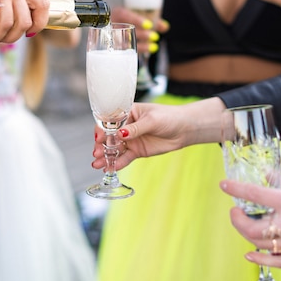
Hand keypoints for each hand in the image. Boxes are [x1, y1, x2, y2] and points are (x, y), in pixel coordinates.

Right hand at [91, 99, 221, 170]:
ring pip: (115, 149)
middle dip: (101, 145)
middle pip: (109, 136)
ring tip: (97, 164)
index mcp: (128, 112)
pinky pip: (125, 158)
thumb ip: (135, 129)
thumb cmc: (169, 117)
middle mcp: (126, 126)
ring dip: (106, 156)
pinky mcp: (137, 151)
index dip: (102, 129)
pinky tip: (110, 167)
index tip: (98, 138)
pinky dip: (117, 163)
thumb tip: (120, 134)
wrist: (184, 129)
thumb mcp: (151, 120)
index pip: (110, 121)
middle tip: (96, 153)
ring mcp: (131, 139)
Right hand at [111, 6, 168, 53]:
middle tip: (155, 37)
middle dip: (141, 34)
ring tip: (154, 47)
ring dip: (141, 46)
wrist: (113, 28)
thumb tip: (165, 27)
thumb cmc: (127, 21)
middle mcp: (111, 25)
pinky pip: (124, 52)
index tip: (149, 25)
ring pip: (124, 43)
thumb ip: (151, 20)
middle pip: (124, 30)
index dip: (136, 19)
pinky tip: (147, 52)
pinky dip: (137, 52)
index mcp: (116, 13)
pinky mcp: (113, 48)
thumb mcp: (137, 16)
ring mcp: (110, 38)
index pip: (123, 14)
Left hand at [219, 176, 280, 267]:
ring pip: (262, 244)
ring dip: (246, 234)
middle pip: (253, 227)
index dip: (236, 190)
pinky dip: (262, 260)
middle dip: (237, 218)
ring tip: (243, 222)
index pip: (256, 196)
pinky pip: (280, 261)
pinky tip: (250, 254)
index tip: (224, 185)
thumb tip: (264, 174)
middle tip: (235, 209)